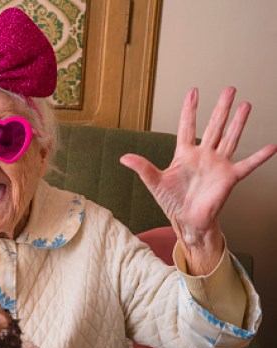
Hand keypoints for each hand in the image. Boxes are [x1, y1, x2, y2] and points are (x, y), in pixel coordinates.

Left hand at [120, 87, 276, 272]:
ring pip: (231, 138)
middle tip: (230, 89)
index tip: (194, 91)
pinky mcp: (229, 178)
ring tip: (246, 105)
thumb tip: (123, 158)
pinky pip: (247, 165)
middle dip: (221, 108)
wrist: (187, 220)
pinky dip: (259, 157)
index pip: (187, 126)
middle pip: (214, 126)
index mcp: (184, 154)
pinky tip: (272, 147)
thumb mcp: (154, 182)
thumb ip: (142, 167)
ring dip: (238, 122)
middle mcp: (204, 155)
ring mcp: (218, 165)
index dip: (190, 109)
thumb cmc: (172, 201)